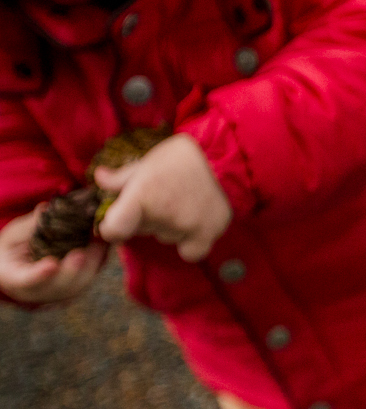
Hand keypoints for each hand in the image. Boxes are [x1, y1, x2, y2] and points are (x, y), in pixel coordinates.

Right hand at [0, 205, 107, 303]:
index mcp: (14, 277)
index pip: (26, 280)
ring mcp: (59, 292)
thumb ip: (29, 226)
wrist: (21, 263)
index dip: (40, 274)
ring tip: (98, 243)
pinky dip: (98, 262)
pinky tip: (103, 244)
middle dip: (71, 271)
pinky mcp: (77, 286)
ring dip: (91, 265)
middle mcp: (38, 291)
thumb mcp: (14, 235)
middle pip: (58, 286)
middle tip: (80, 253)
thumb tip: (45, 209)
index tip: (51, 264)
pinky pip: (90, 278)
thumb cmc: (14, 247)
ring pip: (78, 285)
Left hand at [95, 133, 231, 262]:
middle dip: (145, 218)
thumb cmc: (181, 156)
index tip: (116, 222)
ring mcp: (185, 227)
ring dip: (168, 226)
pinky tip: (194, 226)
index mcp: (141, 196)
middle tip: (161, 198)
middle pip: (142, 230)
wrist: (225, 157)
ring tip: (182, 205)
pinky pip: (189, 252)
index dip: (110, 228)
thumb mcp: (147, 161)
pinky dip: (189, 243)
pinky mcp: (207, 234)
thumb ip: (121, 177)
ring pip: (165, 237)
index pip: (113, 230)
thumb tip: (98, 178)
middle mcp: (161, 216)